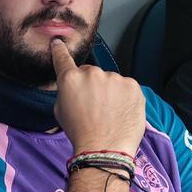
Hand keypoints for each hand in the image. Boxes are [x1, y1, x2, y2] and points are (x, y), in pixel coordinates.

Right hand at [51, 38, 145, 154]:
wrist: (105, 148)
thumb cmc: (80, 133)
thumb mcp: (61, 111)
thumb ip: (67, 92)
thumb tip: (74, 86)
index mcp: (70, 79)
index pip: (63, 59)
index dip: (60, 51)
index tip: (59, 43)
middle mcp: (92, 73)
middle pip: (91, 73)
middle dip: (92, 85)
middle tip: (94, 106)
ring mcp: (115, 78)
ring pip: (111, 81)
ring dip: (110, 91)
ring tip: (109, 113)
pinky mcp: (133, 85)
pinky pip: (126, 87)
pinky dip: (125, 97)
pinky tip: (121, 112)